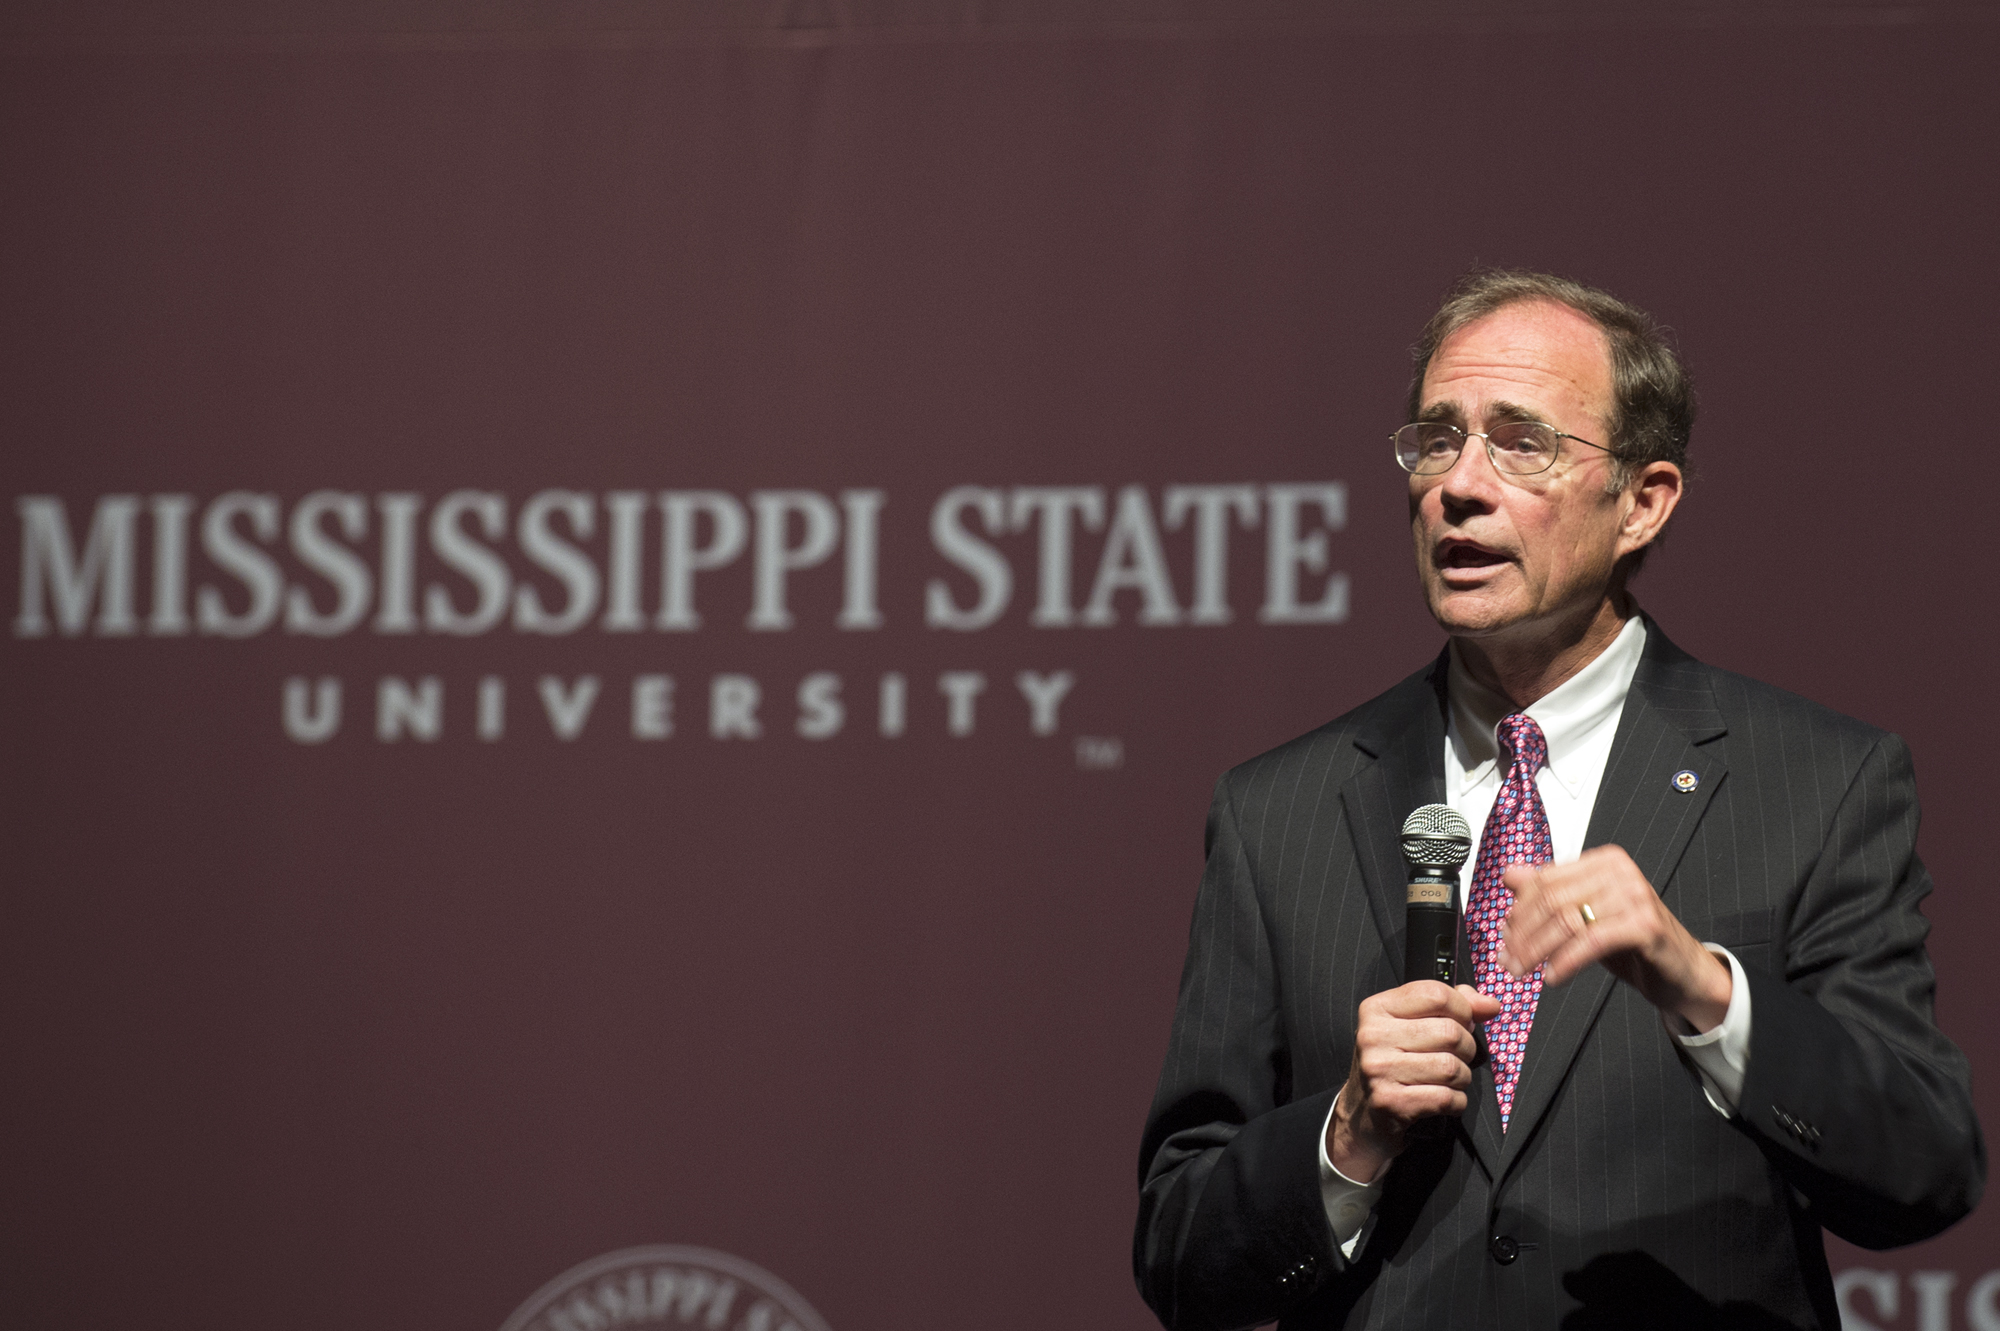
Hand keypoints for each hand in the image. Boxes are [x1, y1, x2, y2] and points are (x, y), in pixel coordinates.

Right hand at [1328, 981, 1501, 1182]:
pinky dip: (1456, 1102)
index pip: (1436, 994)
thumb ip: (1452, 1007)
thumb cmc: (1394, 1063)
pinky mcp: (1390, 1101)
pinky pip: (1447, 1098)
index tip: (1463, 1022)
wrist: (1364, 1112)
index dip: (1462, 1009)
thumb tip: (1490, 1005)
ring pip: (1452, 1067)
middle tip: (1456, 1056)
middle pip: (1450, 1032)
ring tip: (1448, 1080)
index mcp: (1377, 1008)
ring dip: (1462, 1078)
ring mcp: (1379, 1069)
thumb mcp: (1412, 1025)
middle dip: (1466, 1048)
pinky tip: (1443, 1099)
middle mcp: (1373, 1036)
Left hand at [1497, 844, 1730, 1030]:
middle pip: (1551, 900)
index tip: (1504, 939)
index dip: (1518, 912)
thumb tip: (1510, 875)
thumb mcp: (1586, 914)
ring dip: (1537, 950)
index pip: (1544, 880)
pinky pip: (1591, 941)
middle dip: (1522, 934)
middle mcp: (1619, 872)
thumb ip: (1550, 893)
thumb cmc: (1634, 943)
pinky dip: (1565, 961)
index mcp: (1602, 862)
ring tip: (1523, 971)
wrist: (1683, 972)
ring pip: (1567, 920)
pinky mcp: (1645, 925)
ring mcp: (1634, 895)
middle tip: (1508, 961)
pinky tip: (1553, 977)